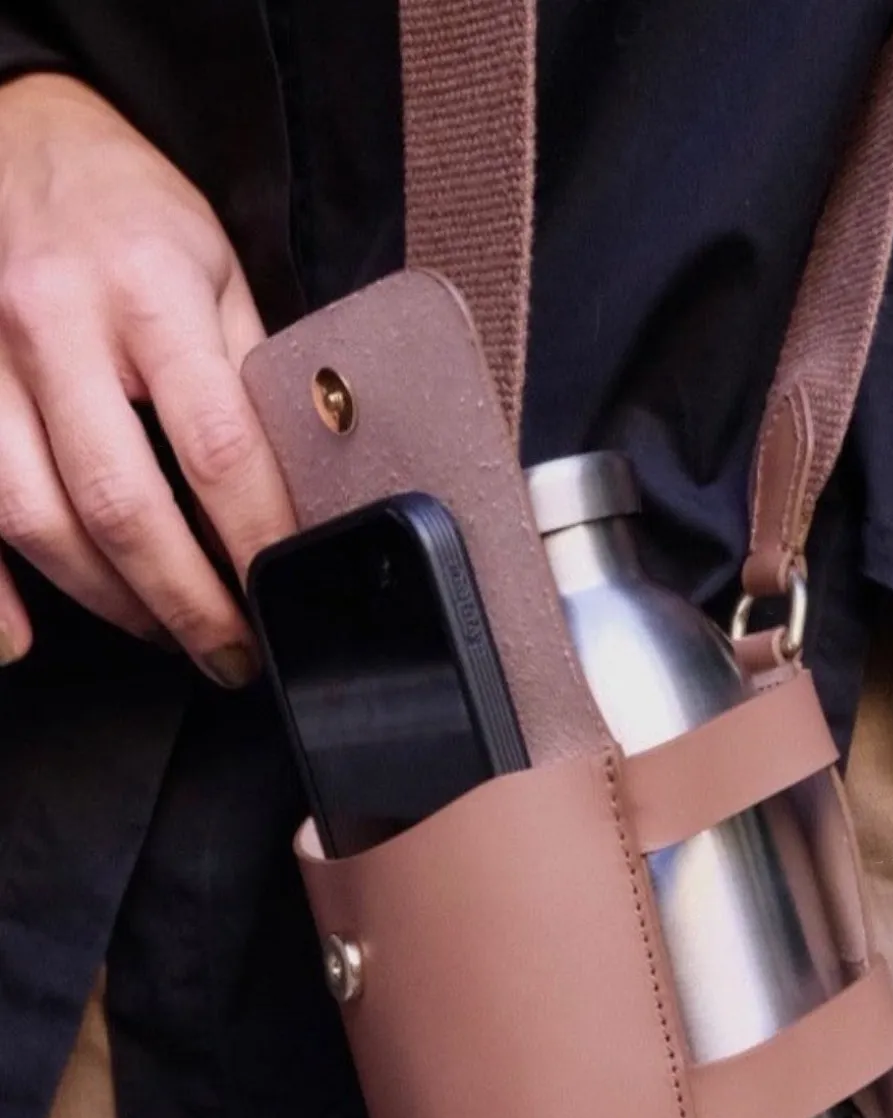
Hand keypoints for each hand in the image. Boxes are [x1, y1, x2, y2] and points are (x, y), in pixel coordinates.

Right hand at [0, 72, 296, 681]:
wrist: (15, 132)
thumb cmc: (127, 208)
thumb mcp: (215, 266)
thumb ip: (250, 371)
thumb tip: (304, 484)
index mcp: (148, 289)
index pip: (216, 446)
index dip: (255, 538)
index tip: (283, 590)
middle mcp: (52, 322)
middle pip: (121, 504)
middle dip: (186, 601)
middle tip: (232, 650)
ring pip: (34, 519)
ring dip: (108, 602)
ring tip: (167, 633)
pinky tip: (25, 637)